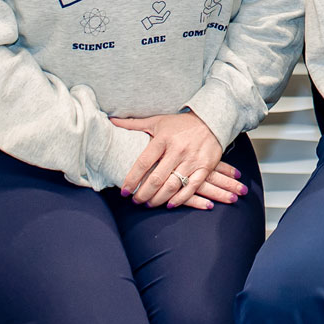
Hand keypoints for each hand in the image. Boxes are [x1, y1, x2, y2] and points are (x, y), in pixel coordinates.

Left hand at [113, 113, 245, 208]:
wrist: (211, 119)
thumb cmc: (180, 123)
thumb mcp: (157, 121)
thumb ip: (134, 124)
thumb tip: (111, 121)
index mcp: (163, 138)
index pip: (143, 163)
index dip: (131, 179)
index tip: (124, 191)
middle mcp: (178, 149)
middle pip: (157, 179)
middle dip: (143, 194)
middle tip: (136, 201)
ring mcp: (192, 159)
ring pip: (172, 186)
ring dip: (158, 199)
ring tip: (149, 203)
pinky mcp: (205, 166)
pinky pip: (191, 187)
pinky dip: (180, 199)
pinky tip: (170, 204)